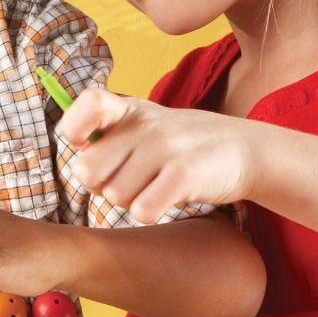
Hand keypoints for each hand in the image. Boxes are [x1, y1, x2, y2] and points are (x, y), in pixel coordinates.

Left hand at [58, 88, 254, 222]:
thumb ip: (109, 136)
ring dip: (130, 201)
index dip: (74, 129)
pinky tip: (166, 199)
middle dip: (101, 185)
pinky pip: (142, 211)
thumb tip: (78, 159)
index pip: (88, 104)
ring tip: (154, 185)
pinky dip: (149, 213)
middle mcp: (144, 125)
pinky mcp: (184, 174)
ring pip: (114, 196)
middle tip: (126, 180)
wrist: (243, 149)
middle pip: (87, 170)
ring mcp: (164, 148)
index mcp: (129, 109)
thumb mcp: (145, 125)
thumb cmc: (181, 145)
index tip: (84, 144)